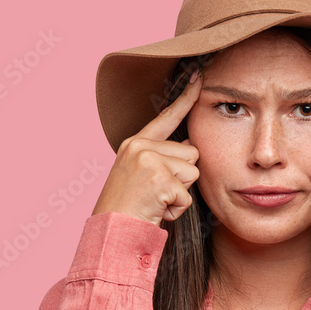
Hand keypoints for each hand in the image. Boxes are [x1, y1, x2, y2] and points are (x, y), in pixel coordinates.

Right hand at [92, 70, 202, 225]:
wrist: (111, 233)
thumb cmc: (128, 211)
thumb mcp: (141, 177)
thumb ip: (161, 158)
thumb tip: (191, 147)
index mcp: (135, 143)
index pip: (166, 117)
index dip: (186, 98)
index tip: (199, 76)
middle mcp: (139, 146)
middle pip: (191, 152)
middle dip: (182, 178)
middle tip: (156, 195)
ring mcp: (148, 160)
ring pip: (193, 173)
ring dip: (180, 194)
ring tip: (156, 202)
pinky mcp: (158, 178)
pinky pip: (187, 195)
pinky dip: (177, 209)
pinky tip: (157, 211)